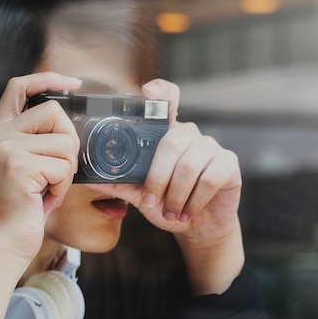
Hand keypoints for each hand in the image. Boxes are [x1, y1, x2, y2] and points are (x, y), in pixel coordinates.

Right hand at [0, 72, 81, 264]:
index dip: (48, 78)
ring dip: (66, 169)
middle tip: (59, 169)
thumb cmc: (21, 206)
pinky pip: (62, 166)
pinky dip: (62, 186)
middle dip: (68, 141)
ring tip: (48, 187)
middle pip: (53, 111)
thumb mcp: (25, 165)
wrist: (5, 241)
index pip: (19, 87)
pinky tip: (45, 197)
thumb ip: (37, 139)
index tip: (73, 84)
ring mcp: (5, 149)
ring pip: (63, 141)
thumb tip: (69, 122)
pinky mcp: (18, 166)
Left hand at [87, 78, 243, 292]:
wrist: (197, 227)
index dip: (160, 92)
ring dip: (176, 195)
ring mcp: (211, 147)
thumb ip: (118, 184)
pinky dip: (194, 201)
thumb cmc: (167, 205)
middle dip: (158, 178)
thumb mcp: (139, 195)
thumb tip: (88, 178)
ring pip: (189, 165)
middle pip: (171, 142)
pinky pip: (209, 179)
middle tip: (152, 201)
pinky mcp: (228, 164)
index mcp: (166, 136)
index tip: (147, 91)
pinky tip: (188, 212)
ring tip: (171, 212)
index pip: (167, 102)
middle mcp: (189, 135)